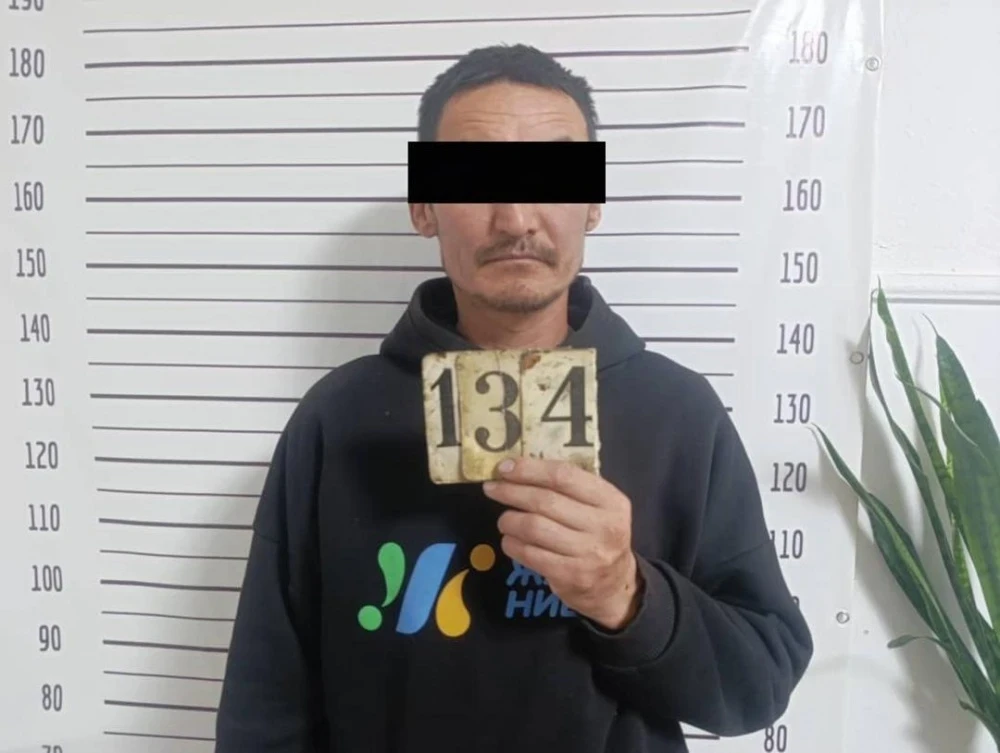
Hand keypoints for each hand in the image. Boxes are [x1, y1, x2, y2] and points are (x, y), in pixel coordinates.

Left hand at [482, 456, 642, 630]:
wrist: (613, 585)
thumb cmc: (597, 535)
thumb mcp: (598, 507)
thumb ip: (568, 487)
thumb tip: (518, 468)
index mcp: (610, 500)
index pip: (564, 476)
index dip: (529, 469)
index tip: (504, 467)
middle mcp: (604, 525)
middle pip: (545, 501)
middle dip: (511, 492)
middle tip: (492, 488)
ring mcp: (588, 553)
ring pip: (534, 527)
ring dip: (510, 520)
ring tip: (504, 519)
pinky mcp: (571, 576)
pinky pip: (531, 554)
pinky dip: (513, 544)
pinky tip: (510, 540)